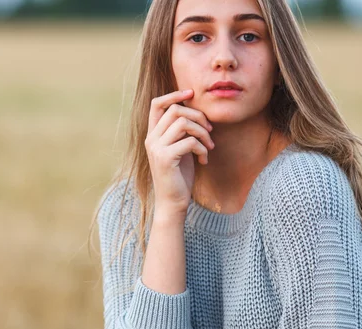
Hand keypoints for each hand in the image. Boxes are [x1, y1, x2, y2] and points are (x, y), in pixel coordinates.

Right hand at [145, 89, 213, 215]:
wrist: (172, 203)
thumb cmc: (179, 176)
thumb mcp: (180, 149)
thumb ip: (182, 132)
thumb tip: (195, 110)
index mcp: (153, 135)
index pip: (156, 104)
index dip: (174, 94)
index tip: (191, 94)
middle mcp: (151, 139)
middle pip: (175, 110)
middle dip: (198, 116)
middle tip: (210, 130)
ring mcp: (156, 148)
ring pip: (184, 123)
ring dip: (203, 133)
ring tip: (210, 146)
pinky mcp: (166, 158)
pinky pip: (190, 142)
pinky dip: (203, 149)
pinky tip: (204, 160)